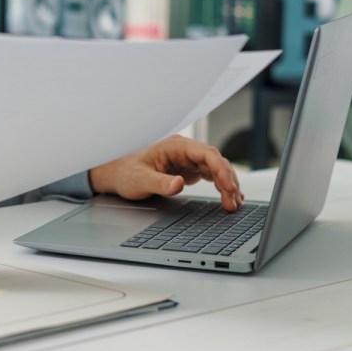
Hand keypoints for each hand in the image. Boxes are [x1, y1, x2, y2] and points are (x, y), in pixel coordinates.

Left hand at [88, 135, 242, 210]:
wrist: (117, 173)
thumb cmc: (126, 173)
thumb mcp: (140, 180)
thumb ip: (160, 182)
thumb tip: (179, 184)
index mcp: (175, 146)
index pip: (206, 153)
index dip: (221, 169)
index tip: (228, 187)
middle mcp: (184, 150)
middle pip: (215, 162)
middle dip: (228, 181)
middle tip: (233, 203)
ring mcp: (187, 159)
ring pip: (216, 169)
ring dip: (227, 185)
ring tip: (234, 204)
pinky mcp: (188, 170)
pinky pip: (211, 175)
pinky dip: (221, 186)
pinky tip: (230, 196)